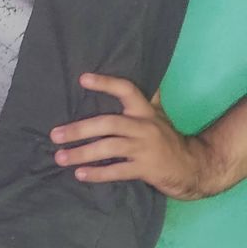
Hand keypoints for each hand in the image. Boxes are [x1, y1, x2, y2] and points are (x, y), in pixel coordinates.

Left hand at [50, 74, 219, 198]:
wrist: (193, 167)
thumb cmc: (168, 139)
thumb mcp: (159, 116)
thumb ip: (146, 99)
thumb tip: (141, 73)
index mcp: (145, 112)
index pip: (127, 90)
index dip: (105, 83)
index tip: (82, 79)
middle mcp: (145, 127)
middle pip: (108, 123)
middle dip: (79, 129)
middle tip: (55, 135)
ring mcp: (145, 148)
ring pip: (109, 148)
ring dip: (82, 153)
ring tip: (60, 157)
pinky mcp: (146, 169)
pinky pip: (117, 171)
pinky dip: (97, 173)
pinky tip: (79, 174)